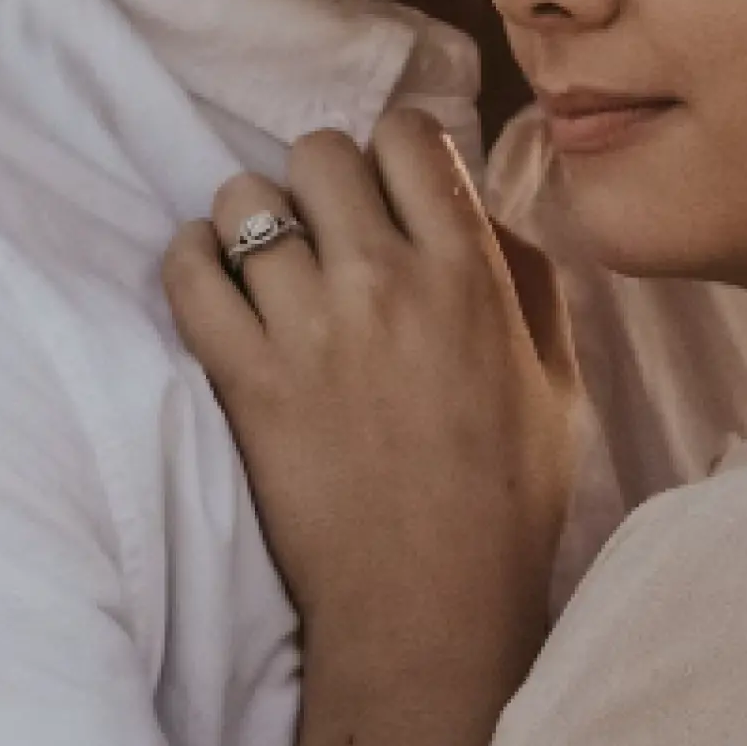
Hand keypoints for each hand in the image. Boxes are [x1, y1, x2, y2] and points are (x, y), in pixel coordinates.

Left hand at [162, 111, 580, 687]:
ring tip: (265, 264)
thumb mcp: (558, 382)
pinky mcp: (245, 378)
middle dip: (321, 183)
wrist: (430, 609)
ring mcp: (309, 328)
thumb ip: (528, 281)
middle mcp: (387, 282)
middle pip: (319, 153)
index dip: (391, 155)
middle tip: (325, 233)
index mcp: (470, 274)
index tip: (386, 193)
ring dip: (253, 222)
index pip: (407, 137)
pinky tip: (213, 285)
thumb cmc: (505, 503)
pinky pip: (188, 272)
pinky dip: (192, 262)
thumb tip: (478, 209)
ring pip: (246, 200)